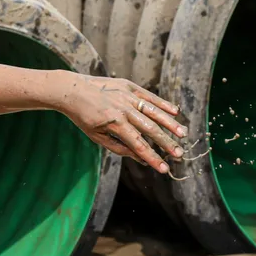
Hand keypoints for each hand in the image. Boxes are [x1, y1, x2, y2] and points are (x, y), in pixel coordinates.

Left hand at [66, 76, 186, 172]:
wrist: (71, 90)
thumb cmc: (83, 117)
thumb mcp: (97, 136)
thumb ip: (120, 147)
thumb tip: (141, 158)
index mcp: (114, 123)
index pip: (138, 144)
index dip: (153, 158)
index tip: (164, 169)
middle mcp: (123, 109)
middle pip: (150, 129)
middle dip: (166, 143)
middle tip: (179, 155)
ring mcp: (127, 96)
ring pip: (153, 112)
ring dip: (170, 124)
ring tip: (183, 134)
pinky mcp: (129, 86)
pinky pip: (149, 96)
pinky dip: (163, 104)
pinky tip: (175, 112)